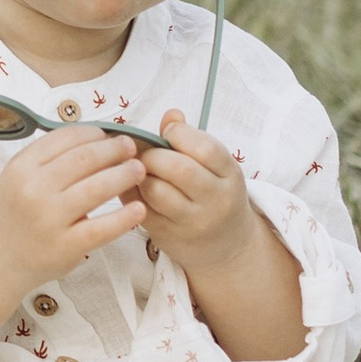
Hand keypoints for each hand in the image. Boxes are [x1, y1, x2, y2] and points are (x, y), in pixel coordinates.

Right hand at [0, 128, 152, 292]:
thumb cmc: (12, 214)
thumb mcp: (17, 176)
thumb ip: (48, 158)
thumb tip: (94, 138)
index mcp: (22, 166)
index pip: (66, 138)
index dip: (94, 133)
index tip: (110, 134)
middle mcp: (34, 189)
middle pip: (86, 158)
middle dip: (115, 149)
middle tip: (131, 148)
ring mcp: (50, 219)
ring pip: (98, 188)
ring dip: (124, 175)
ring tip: (139, 171)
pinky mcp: (65, 247)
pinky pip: (102, 228)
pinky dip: (124, 217)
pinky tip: (139, 209)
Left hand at [139, 113, 303, 358]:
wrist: (226, 246)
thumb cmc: (213, 193)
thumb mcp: (214, 166)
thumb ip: (190, 138)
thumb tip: (171, 115)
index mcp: (229, 174)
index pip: (205, 148)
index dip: (178, 134)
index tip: (166, 134)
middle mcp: (216, 199)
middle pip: (179, 169)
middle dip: (153, 155)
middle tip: (144, 154)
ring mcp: (194, 222)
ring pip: (157, 191)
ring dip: (139, 175)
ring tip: (138, 171)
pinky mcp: (169, 237)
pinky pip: (142, 210)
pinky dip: (131, 194)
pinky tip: (133, 188)